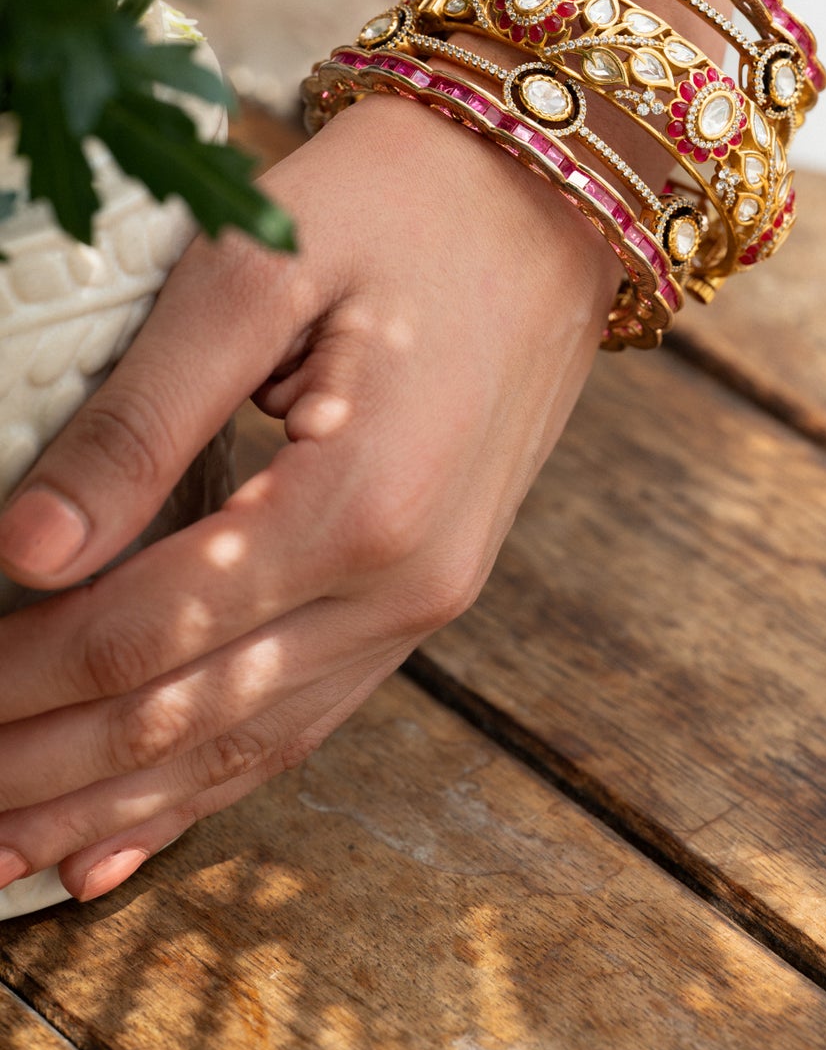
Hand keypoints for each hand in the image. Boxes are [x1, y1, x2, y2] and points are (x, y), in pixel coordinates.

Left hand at [0, 94, 616, 902]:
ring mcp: (429, 596)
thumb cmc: (400, 205)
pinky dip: (213, 784)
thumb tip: (25, 552)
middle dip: (51, 770)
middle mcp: (405, 580)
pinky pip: (310, 714)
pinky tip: (138, 832)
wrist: (548, 197)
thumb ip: (141, 419)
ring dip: (121, 805)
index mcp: (357, 500)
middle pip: (193, 715)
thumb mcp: (253, 276)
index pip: (147, 630)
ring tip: (13, 853)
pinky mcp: (434, 587)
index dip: (25, 678)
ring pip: (250, 740)